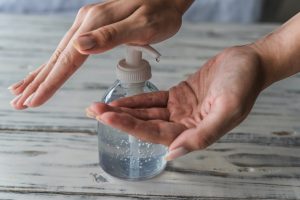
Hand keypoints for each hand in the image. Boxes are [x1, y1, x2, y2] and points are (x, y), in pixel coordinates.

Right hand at [9, 0, 192, 108]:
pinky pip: (68, 49)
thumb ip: (112, 36)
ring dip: (41, 74)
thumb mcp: (142, 25)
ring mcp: (88, 25)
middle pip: (57, 58)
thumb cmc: (160, 13)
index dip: (51, 83)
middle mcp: (86, 23)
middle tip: (18, 102)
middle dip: (38, 82)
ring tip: (22, 90)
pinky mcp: (93, 28)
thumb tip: (79, 46)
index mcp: (95, 24)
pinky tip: (47, 70)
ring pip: (59, 54)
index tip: (34, 101)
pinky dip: (54, 64)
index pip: (68, 59)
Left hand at [86, 45, 264, 159]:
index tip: (107, 117)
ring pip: (146, 113)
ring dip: (124, 110)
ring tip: (101, 107)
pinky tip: (121, 101)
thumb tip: (173, 154)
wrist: (248, 63)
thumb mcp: (227, 110)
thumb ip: (203, 135)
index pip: (154, 133)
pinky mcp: (179, 97)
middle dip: (119, 119)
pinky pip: (153, 101)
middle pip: (145, 125)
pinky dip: (136, 101)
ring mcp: (180, 111)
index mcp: (193, 132)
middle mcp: (183, 125)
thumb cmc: (243, 84)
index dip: (130, 126)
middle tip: (95, 111)